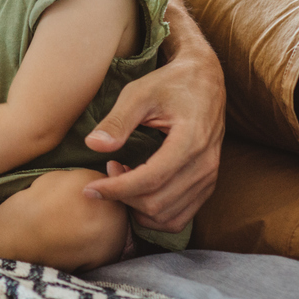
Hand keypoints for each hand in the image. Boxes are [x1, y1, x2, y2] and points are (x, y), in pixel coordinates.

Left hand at [82, 44, 224, 232]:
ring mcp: (209, 178)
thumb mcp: (139, 93)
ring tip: (121, 176)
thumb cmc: (170, 84)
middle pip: (156, 203)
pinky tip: (138, 187)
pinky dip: (152, 211)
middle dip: (123, 196)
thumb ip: (117, 121)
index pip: (150, 180)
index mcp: (190, 141)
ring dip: (136, 205)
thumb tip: (93, 145)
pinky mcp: (207, 184)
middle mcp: (205, 165)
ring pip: (167, 216)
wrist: (205, 82)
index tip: (89, 188)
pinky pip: (179, 216)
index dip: (116, 190)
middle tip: (107, 170)